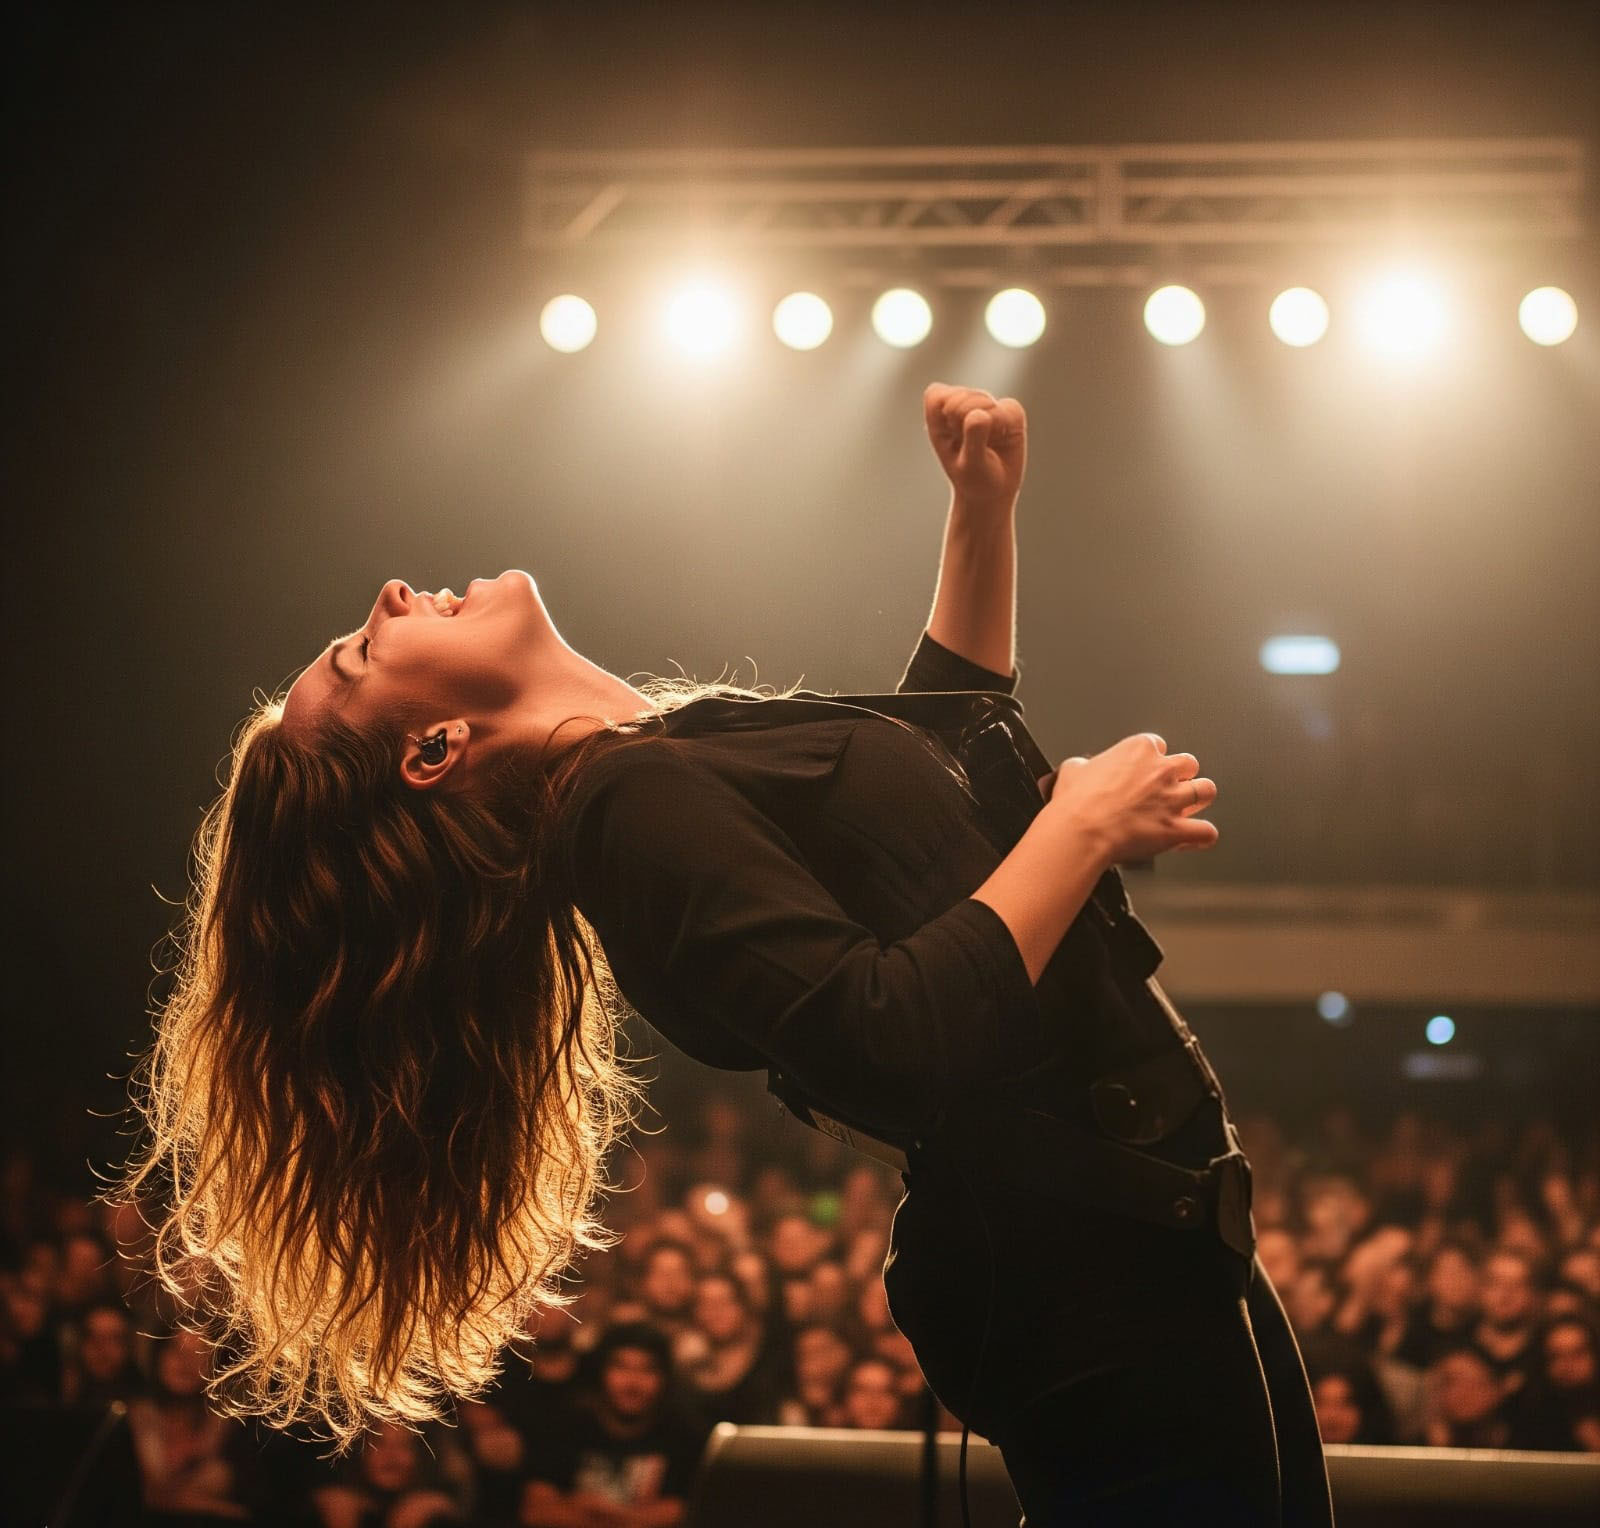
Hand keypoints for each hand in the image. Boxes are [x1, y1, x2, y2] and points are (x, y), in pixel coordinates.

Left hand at [923, 383, 1025, 511]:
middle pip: (963, 396)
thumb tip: (981, 414)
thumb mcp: (969, 465)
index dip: (947, 411)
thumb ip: (973, 439)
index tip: (953, 434)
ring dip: (989, 426)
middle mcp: (961, 406)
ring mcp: (985, 406)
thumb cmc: (973, 480)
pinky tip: (1003, 438)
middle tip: (972, 446)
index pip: (937, 395)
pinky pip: (1011, 407)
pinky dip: (1008, 424)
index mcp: (939, 418)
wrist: (994, 492)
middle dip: (968, 422)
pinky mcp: (1008, 411)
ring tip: (988, 445)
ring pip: (987, 400)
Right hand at [1045, 732, 1218, 863]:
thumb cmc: (1075, 803)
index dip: (1151, 759)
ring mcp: (1173, 800)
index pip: (1157, 744)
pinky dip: (1203, 836)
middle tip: (1167, 788)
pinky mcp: (1177, 829)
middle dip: (1181, 776)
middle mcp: (1161, 771)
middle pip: (1189, 764)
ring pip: (1207, 791)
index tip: (1142, 770)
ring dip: (1199, 799)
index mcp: (1138, 750)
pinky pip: (1207, 831)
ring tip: (1188, 808)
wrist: (1081, 831)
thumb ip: (1084, 766)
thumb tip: (1081, 770)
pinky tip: (1194, 838)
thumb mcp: (1072, 770)